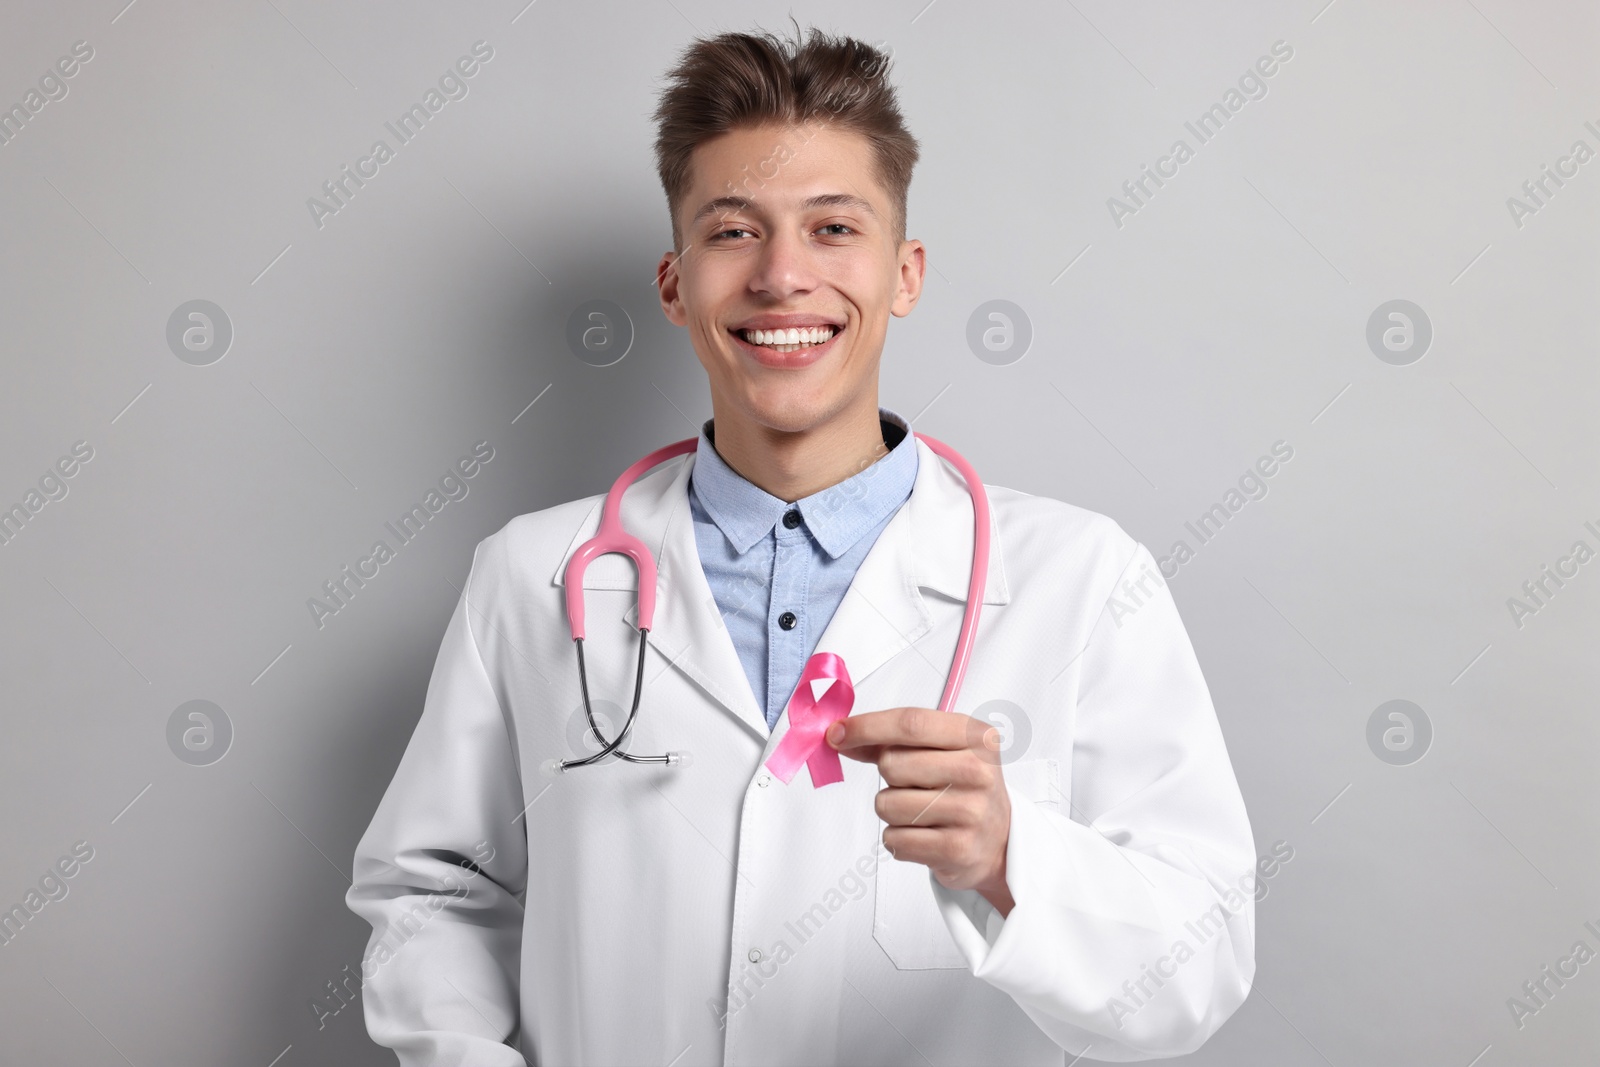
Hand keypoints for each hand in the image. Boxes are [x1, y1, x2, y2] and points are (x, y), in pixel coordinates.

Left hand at [827, 707, 1014, 917]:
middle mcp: (979, 771)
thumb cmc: (962, 788)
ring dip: (892, 810)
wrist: (999, 842)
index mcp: (976, 736)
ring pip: (887, 804)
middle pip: (893, 764)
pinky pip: (894, 838)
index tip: (837, 733)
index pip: (910, 723)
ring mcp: (971, 812)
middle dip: (888, 776)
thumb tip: (840, 736)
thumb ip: (891, 740)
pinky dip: (898, 838)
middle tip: (913, 784)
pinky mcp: (957, 849)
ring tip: (921, 812)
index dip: (867, 727)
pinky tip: (924, 834)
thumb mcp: (941, 751)